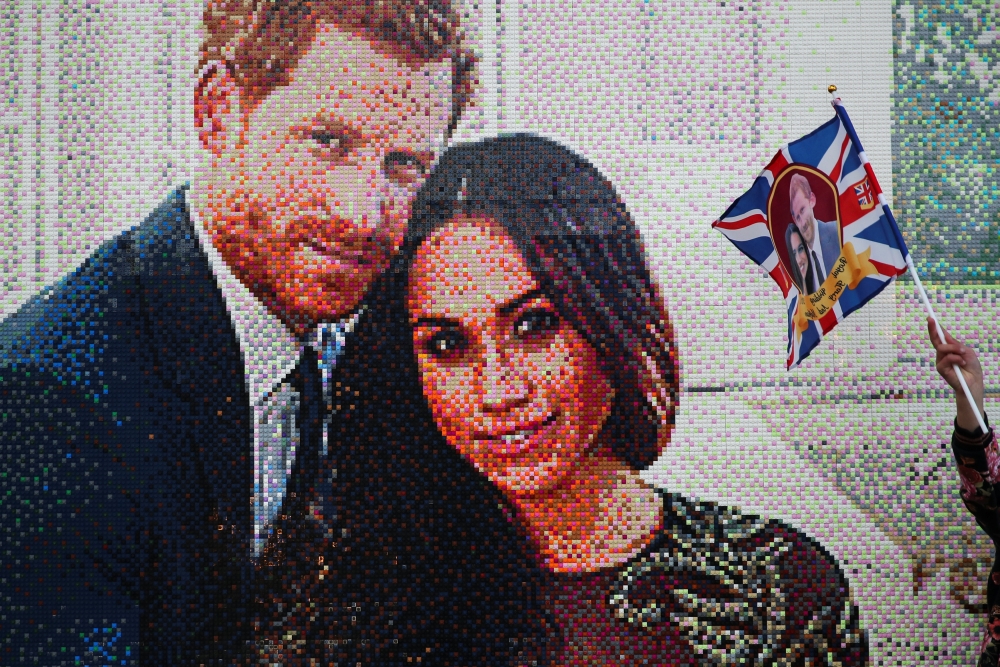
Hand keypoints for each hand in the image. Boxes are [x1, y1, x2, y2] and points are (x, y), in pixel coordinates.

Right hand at [927, 317, 985, 431]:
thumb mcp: (967, 352)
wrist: (974, 383)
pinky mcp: (941, 369)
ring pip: (942, 348)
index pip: (941, 337)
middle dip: (933, 329)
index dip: (935, 328)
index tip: (930, 318)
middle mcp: (943, 354)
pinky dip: (955, 358)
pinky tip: (961, 362)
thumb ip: (955, 344)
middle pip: (935, 340)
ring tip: (963, 354)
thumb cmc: (972, 368)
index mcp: (950, 349)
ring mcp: (941, 361)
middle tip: (930, 320)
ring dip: (954, 349)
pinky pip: (945, 359)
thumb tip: (944, 336)